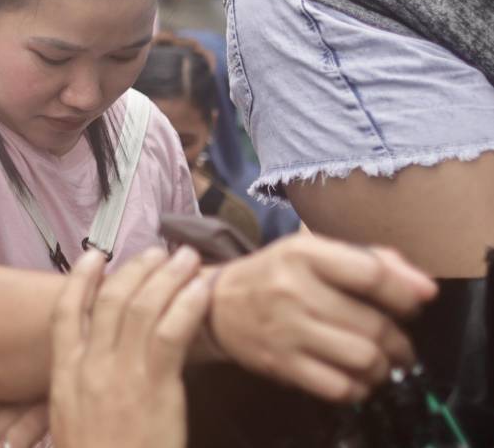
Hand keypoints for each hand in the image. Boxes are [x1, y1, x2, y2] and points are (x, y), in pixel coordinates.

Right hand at [49, 247, 209, 447]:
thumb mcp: (70, 425)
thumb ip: (79, 393)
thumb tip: (94, 368)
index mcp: (65, 377)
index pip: (67, 313)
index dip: (80, 279)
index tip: (95, 256)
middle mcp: (90, 367)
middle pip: (111, 300)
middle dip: (137, 269)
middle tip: (159, 253)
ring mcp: (122, 375)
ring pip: (143, 308)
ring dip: (168, 276)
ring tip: (188, 260)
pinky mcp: (157, 388)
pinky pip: (173, 333)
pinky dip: (188, 305)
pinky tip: (202, 290)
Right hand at [209, 234, 435, 401]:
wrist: (216, 304)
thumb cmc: (275, 275)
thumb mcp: (313, 252)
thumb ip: (369, 260)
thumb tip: (424, 288)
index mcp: (304, 254)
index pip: (372, 275)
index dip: (406, 295)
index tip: (414, 305)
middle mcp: (293, 289)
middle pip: (373, 325)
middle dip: (400, 342)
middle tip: (399, 345)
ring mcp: (285, 330)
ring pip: (362, 359)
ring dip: (383, 367)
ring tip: (380, 363)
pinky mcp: (279, 363)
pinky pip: (338, 387)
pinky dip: (357, 388)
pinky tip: (354, 378)